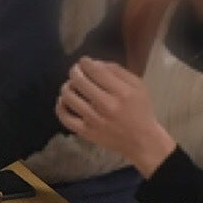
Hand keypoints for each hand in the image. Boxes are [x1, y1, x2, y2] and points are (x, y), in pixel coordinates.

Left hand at [57, 58, 175, 173]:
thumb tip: (95, 63)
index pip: (96, 71)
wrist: (141, 141)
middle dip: (74, 71)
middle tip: (76, 70)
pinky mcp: (86, 132)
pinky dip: (60, 106)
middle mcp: (106, 105)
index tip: (84, 61)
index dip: (85, 62)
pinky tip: (64, 101)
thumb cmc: (140, 110)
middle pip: (79, 81)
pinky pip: (65, 117)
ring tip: (71, 85)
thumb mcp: (138, 86)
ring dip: (67, 86)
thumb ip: (117, 71)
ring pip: (68, 97)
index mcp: (121, 92)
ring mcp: (94, 120)